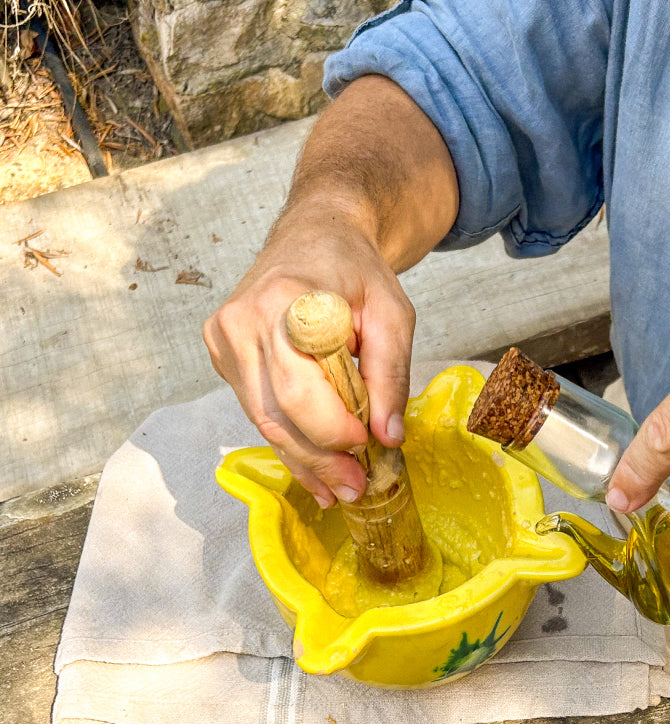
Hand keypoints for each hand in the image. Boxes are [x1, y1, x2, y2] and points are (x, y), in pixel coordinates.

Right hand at [203, 203, 415, 508]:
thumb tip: (387, 436)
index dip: (331, 429)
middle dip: (319, 459)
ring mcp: (224, 342)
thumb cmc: (354, 270)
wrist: (315, 235)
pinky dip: (290, 442)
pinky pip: (258, 412)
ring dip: (304, 460)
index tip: (365, 446)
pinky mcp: (222, 358)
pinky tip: (315, 470)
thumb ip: (391, 373)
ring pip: (263, 421)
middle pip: (276, 414)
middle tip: (354, 488)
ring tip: (337, 488)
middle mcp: (240, 323)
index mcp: (281, 303)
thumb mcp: (392, 313)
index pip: (298, 389)